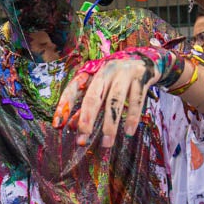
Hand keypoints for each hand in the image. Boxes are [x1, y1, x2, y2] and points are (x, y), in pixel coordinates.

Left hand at [53, 49, 182, 145]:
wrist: (146, 59)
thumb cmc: (117, 78)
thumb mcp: (101, 89)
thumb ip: (87, 106)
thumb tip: (72, 127)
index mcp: (92, 72)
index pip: (73, 89)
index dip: (64, 107)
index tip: (57, 126)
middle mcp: (106, 71)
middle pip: (93, 96)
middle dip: (86, 119)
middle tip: (82, 139)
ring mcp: (125, 73)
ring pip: (114, 101)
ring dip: (110, 124)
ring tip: (106, 143)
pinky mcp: (141, 78)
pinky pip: (136, 101)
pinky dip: (132, 118)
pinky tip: (128, 133)